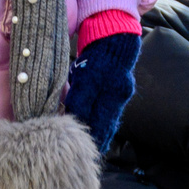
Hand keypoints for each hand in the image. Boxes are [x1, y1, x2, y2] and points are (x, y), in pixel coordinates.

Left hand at [63, 31, 140, 153]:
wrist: (117, 38)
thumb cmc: (90, 54)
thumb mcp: (77, 68)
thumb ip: (70, 90)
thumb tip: (61, 111)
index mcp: (90, 75)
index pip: (80, 106)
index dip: (72, 121)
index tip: (64, 132)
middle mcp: (107, 83)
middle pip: (96, 118)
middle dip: (88, 136)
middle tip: (80, 150)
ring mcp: (120, 88)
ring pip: (108, 119)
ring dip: (100, 135)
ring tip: (93, 150)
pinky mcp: (126, 92)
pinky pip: (115, 114)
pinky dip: (108, 127)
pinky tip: (104, 138)